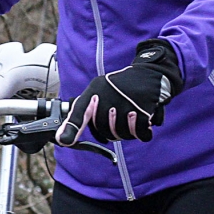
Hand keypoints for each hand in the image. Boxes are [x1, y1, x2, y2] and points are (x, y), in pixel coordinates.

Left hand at [57, 41, 182, 143]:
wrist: (150, 73)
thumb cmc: (121, 87)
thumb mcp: (99, 92)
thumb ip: (81, 114)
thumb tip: (63, 139)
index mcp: (94, 90)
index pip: (80, 111)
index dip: (72, 128)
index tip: (63, 141)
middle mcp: (108, 95)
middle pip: (105, 131)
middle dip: (114, 130)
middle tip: (121, 118)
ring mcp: (126, 102)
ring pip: (122, 134)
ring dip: (130, 131)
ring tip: (133, 116)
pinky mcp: (144, 108)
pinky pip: (141, 134)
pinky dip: (144, 132)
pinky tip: (145, 121)